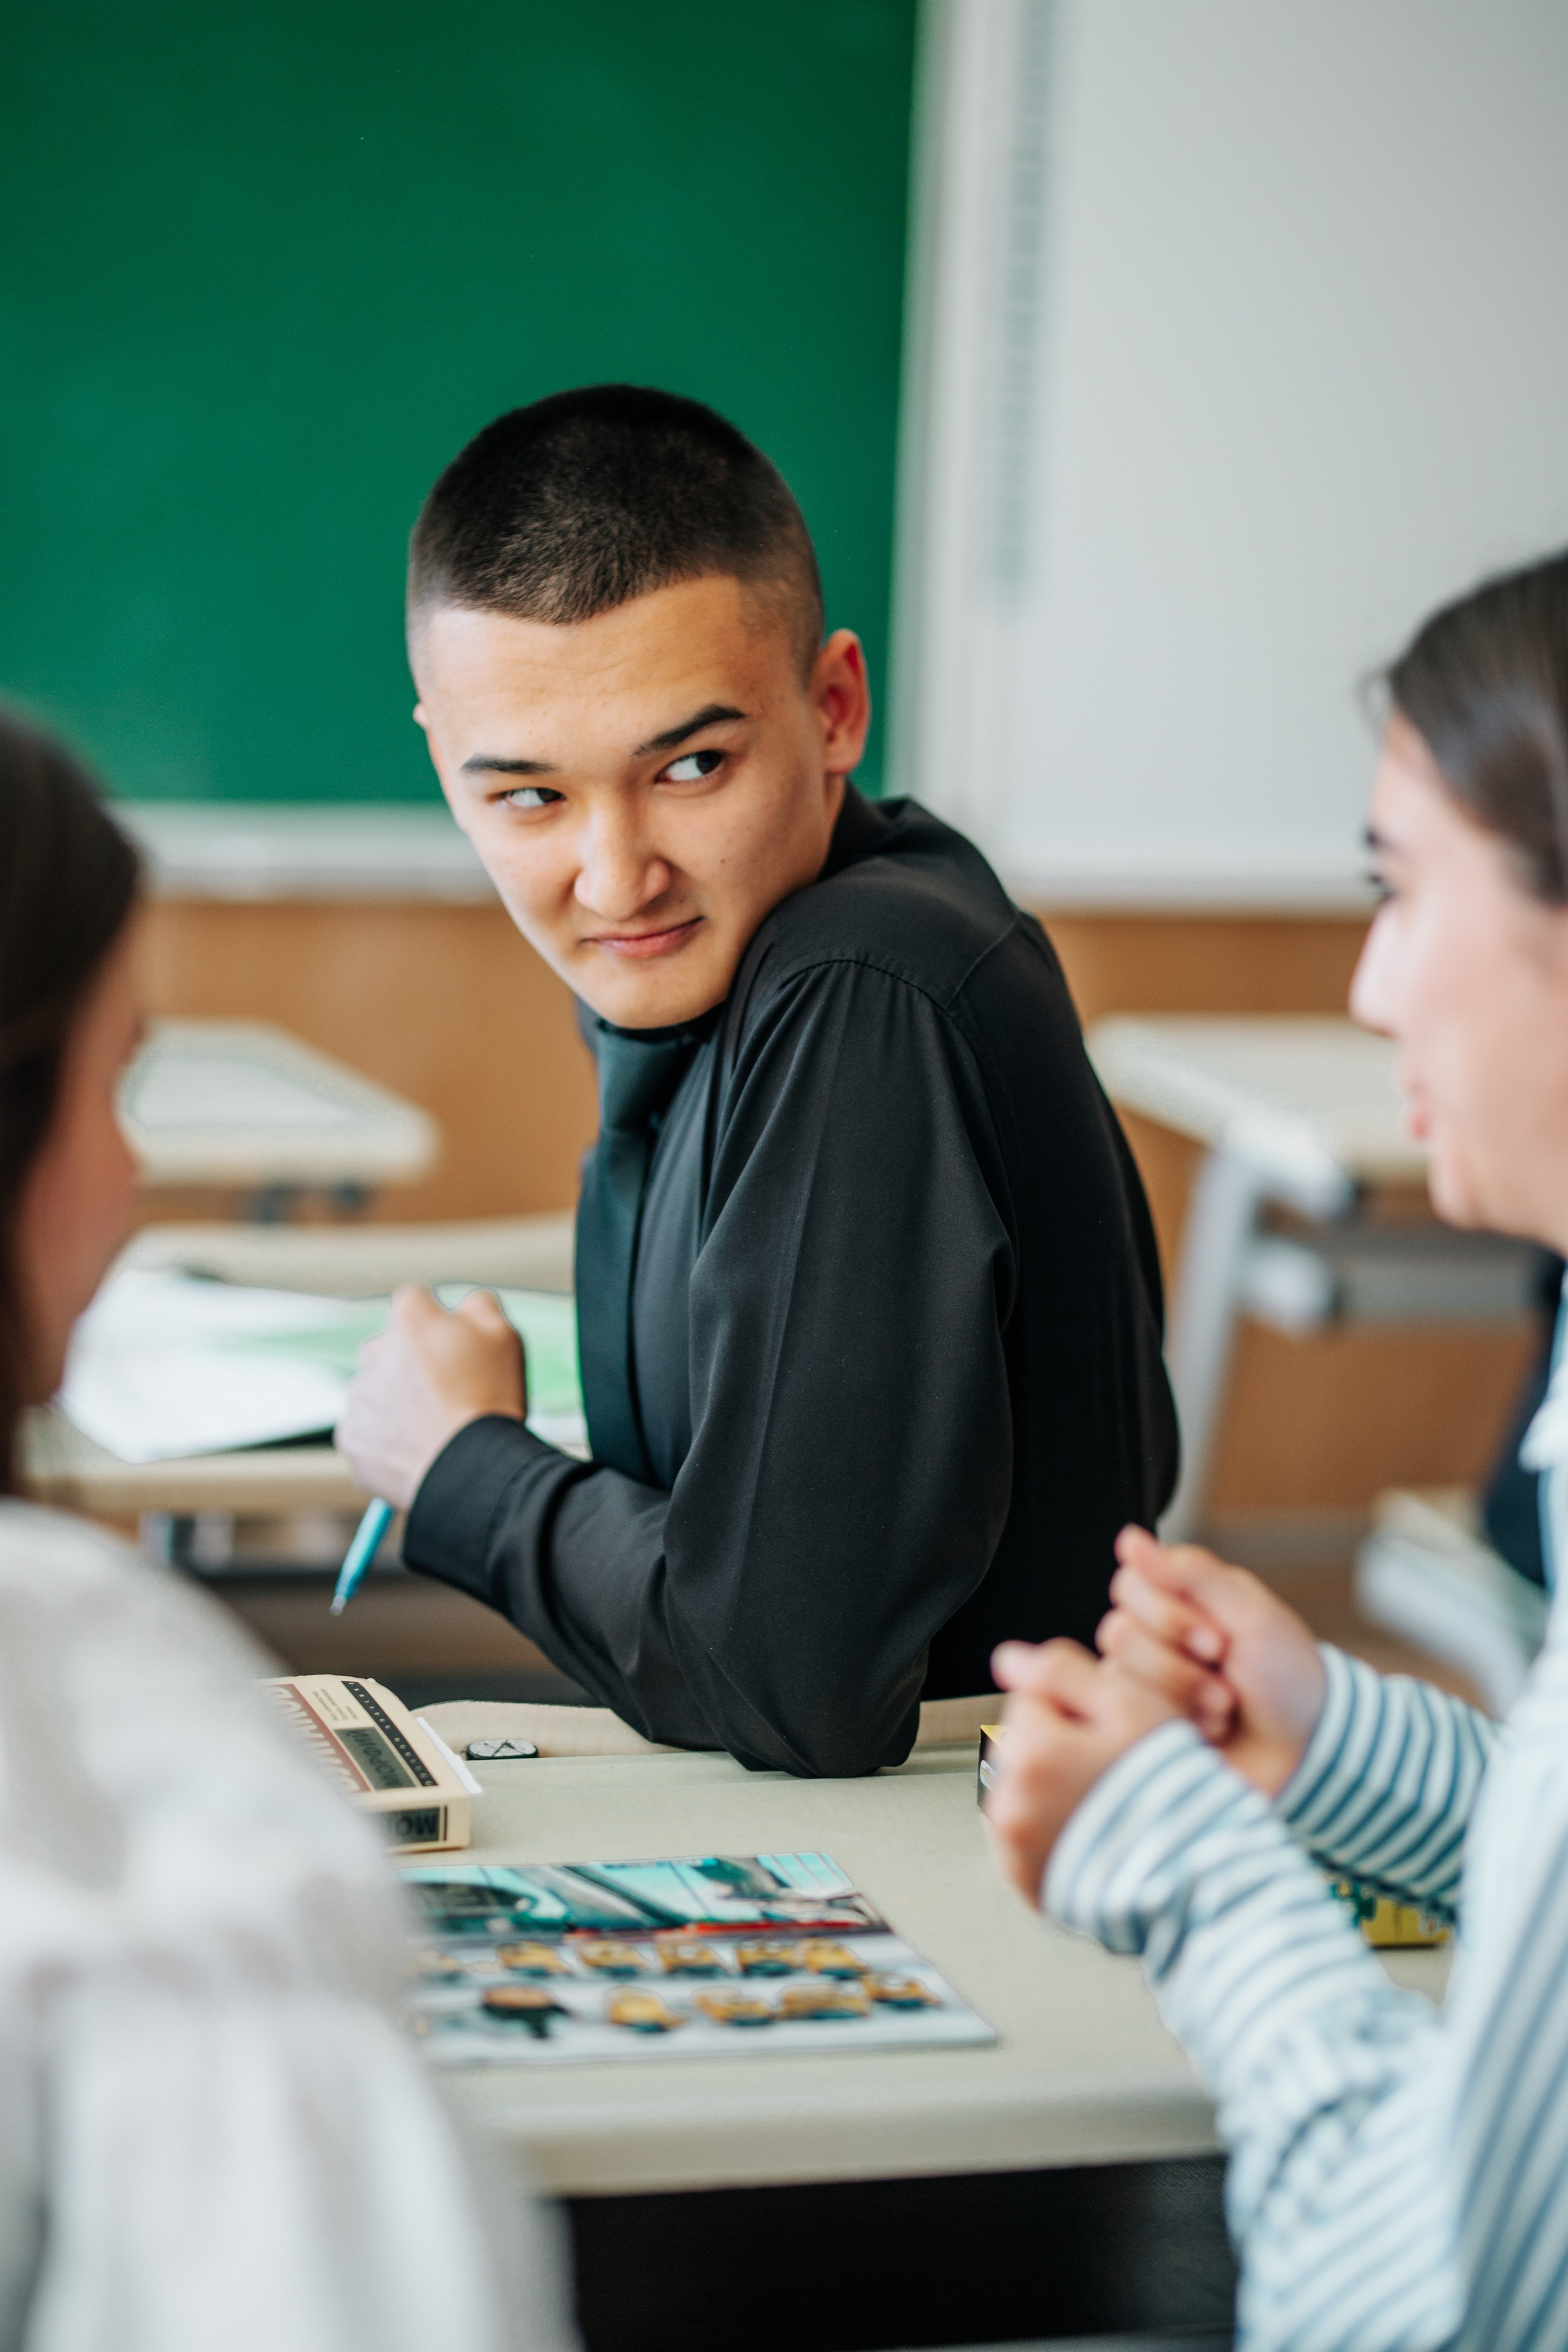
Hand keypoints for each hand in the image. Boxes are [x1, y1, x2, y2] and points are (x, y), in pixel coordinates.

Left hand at [334, 1286, 525, 1509]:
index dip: (436, 1321)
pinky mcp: (350, 1438)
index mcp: (409, 1320)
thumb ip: (478, 1305)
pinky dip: (386, 1439)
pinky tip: (418, 1450)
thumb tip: (464, 1303)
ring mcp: (359, 1397)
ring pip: (378, 1390)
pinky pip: (367, 1431)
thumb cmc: (490, 1400)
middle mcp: (375, 1352)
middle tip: (448, 1392)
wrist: (470, 1470)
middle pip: (391, 1347)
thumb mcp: (503, 1335)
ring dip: (398, 1401)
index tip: (453, 1345)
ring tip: (434, 1427)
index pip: (414, 1300)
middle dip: (412, 1363)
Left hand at [984, 1639, 1181, 1905]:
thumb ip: (1063, 1671)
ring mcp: (1014, 1850)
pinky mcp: (1024, 1881)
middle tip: (1111, 1770)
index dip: (1075, 1709)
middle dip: (1055, 1747)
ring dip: (1048, 1787)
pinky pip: (1023, 1836)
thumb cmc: (1172, 1790)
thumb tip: (1006, 1658)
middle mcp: (1010, 1804)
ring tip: (1106, 1805)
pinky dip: (1047, 1830)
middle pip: (1021, 1745)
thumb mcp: (1129, 1707)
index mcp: (1032, 1752)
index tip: (1109, 1734)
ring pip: (1020, 1789)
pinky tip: (1092, 1833)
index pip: (1031, 1699)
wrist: (1195, 1879)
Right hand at [1096, 1526, 1326, 1796]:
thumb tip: (1129, 1538)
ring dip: (1182, 1692)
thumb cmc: (1286, 1674)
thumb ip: (1189, 1573)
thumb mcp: (1248, 1614)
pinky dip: (1181, 1721)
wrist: (1307, 1747)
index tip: (1217, 1640)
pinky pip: (1131, 1717)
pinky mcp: (1147, 1723)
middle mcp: (1155, 1635)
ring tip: (1224, 1706)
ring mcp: (1147, 1681)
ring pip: (1121, 1675)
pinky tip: (1213, 1727)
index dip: (1167, 1615)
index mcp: (1181, 1597)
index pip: (1131, 1586)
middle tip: (1224, 1672)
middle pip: (1120, 1633)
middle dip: (1177, 1662)